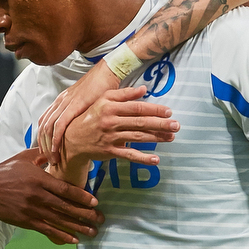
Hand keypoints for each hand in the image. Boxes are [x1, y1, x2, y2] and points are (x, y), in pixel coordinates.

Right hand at [0, 148, 103, 244]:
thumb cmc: (6, 171)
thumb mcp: (24, 158)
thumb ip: (42, 154)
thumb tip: (57, 146)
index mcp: (38, 178)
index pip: (64, 189)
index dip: (81, 196)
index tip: (95, 202)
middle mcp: (36, 195)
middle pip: (65, 207)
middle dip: (85, 214)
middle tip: (101, 219)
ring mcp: (31, 209)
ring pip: (59, 220)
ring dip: (78, 227)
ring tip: (93, 232)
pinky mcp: (26, 221)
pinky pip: (47, 229)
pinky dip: (62, 235)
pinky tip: (74, 240)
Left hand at [38, 60, 121, 163]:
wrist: (108, 72)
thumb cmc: (103, 87)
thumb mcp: (89, 103)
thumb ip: (84, 115)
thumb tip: (86, 129)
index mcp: (62, 101)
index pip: (45, 122)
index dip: (43, 138)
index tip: (46, 152)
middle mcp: (60, 102)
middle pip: (43, 127)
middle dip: (43, 146)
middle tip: (48, 160)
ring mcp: (65, 103)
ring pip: (48, 127)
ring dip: (48, 145)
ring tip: (53, 159)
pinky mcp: (74, 105)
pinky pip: (59, 124)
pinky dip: (55, 138)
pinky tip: (56, 149)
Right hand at [49, 85, 179, 184]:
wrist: (71, 138)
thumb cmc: (90, 117)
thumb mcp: (103, 100)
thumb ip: (124, 94)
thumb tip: (144, 89)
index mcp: (111, 107)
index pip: (137, 107)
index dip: (154, 109)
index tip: (169, 111)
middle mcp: (111, 121)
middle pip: (140, 122)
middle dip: (160, 123)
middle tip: (177, 125)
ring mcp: (110, 137)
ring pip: (137, 137)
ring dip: (156, 138)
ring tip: (171, 138)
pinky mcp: (109, 151)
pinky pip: (129, 155)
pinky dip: (142, 158)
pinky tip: (156, 159)